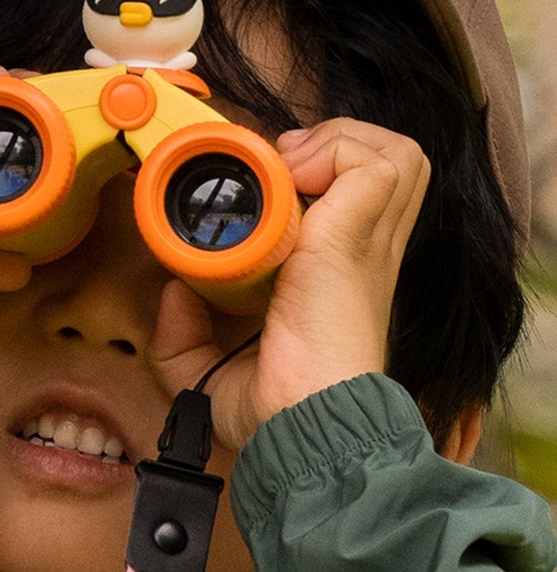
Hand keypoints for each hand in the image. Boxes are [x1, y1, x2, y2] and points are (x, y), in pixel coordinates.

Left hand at [146, 118, 430, 449]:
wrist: (305, 428)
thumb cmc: (274, 414)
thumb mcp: (210, 375)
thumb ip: (183, 338)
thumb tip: (174, 292)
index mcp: (340, 276)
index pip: (361, 197)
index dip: (319, 174)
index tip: (265, 186)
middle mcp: (364, 253)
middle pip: (393, 164)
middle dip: (337, 145)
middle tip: (286, 170)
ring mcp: (366, 243)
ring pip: (397, 154)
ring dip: (342, 143)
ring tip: (295, 170)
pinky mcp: (356, 237)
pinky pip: (376, 163)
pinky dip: (337, 152)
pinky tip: (298, 180)